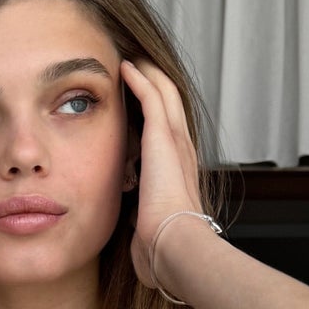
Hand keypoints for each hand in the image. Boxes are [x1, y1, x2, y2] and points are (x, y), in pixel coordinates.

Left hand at [120, 56, 209, 295]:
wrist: (174, 246)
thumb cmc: (163, 249)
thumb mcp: (149, 231)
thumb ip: (141, 224)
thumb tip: (133, 233)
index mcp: (179, 174)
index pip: (169, 136)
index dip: (156, 117)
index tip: (139, 107)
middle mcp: (182, 153)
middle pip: (171, 107)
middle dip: (155, 86)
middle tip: (138, 68)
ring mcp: (175, 142)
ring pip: (165, 94)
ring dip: (148, 74)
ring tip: (132, 60)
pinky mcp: (163, 136)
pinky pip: (152, 95)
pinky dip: (140, 78)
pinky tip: (125, 67)